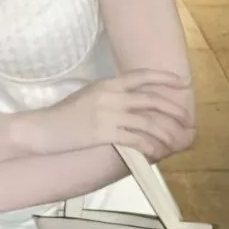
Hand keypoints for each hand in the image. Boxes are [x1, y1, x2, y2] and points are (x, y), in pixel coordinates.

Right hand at [38, 69, 193, 159]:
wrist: (41, 129)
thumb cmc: (63, 115)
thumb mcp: (88, 96)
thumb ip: (110, 95)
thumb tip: (131, 102)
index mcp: (107, 83)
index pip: (141, 76)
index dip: (165, 79)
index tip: (183, 83)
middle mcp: (110, 95)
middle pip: (151, 100)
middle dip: (174, 110)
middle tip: (187, 120)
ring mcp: (107, 114)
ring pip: (148, 121)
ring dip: (167, 132)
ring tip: (177, 141)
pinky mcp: (103, 133)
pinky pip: (135, 139)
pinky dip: (150, 146)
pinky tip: (157, 152)